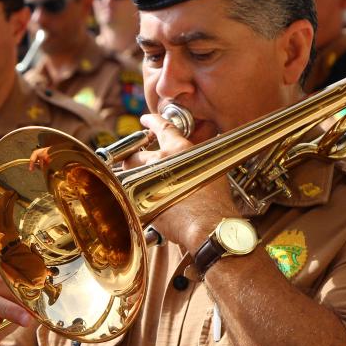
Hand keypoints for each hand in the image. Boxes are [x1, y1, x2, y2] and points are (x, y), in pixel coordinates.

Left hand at [123, 113, 239, 250]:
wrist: (209, 226)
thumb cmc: (216, 203)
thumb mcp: (213, 170)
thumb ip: (202, 158)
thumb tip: (202, 156)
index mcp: (180, 149)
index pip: (162, 127)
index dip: (152, 121)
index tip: (145, 119)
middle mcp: (161, 160)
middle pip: (136, 152)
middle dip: (135, 158)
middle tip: (139, 164)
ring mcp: (148, 178)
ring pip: (128, 171)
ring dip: (131, 176)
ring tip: (138, 184)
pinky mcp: (140, 198)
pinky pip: (130, 193)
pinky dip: (134, 197)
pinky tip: (142, 204)